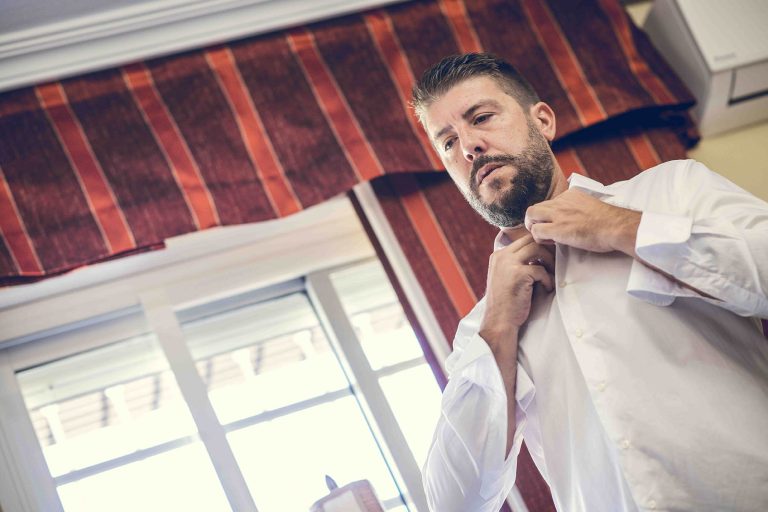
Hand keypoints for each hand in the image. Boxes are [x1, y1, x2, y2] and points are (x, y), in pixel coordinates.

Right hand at [479, 233, 554, 344]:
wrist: (499, 322)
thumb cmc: (507, 303)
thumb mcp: (506, 277)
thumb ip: (517, 264)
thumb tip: (540, 254)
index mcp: (498, 255)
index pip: (522, 239)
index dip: (539, 244)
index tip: (548, 255)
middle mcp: (501, 256)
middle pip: (530, 239)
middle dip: (546, 248)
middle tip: (555, 262)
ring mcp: (508, 264)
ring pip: (537, 248)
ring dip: (549, 260)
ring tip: (551, 274)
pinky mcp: (518, 274)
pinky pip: (541, 269)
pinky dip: (547, 280)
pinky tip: (546, 289)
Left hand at [524, 189, 640, 255]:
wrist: (616, 226)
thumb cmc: (610, 221)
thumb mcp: (591, 205)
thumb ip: (579, 207)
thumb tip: (576, 217)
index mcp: (570, 195)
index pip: (549, 203)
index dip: (548, 215)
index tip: (554, 224)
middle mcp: (562, 201)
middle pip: (536, 207)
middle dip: (534, 219)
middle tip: (540, 230)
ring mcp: (559, 214)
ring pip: (531, 215)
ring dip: (533, 227)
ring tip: (543, 237)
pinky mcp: (558, 228)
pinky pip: (536, 231)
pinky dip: (539, 238)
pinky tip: (550, 242)